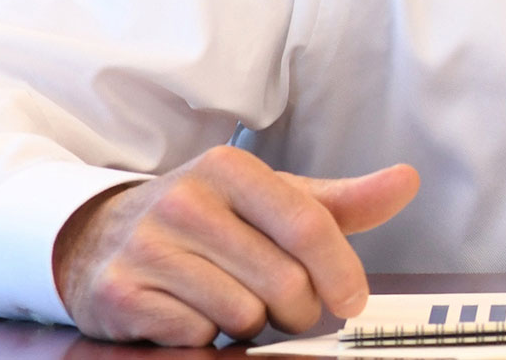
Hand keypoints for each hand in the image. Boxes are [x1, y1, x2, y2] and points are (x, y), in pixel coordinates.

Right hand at [51, 146, 420, 344]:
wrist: (98, 239)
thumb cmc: (206, 221)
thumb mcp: (270, 200)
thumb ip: (340, 201)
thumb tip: (407, 181)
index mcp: (229, 168)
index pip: (308, 225)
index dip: (340, 271)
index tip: (353, 300)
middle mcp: (183, 201)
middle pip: (282, 280)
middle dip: (298, 309)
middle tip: (288, 308)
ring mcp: (146, 247)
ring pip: (242, 313)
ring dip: (251, 324)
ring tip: (234, 304)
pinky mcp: (119, 293)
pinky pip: (197, 334)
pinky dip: (206, 335)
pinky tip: (192, 313)